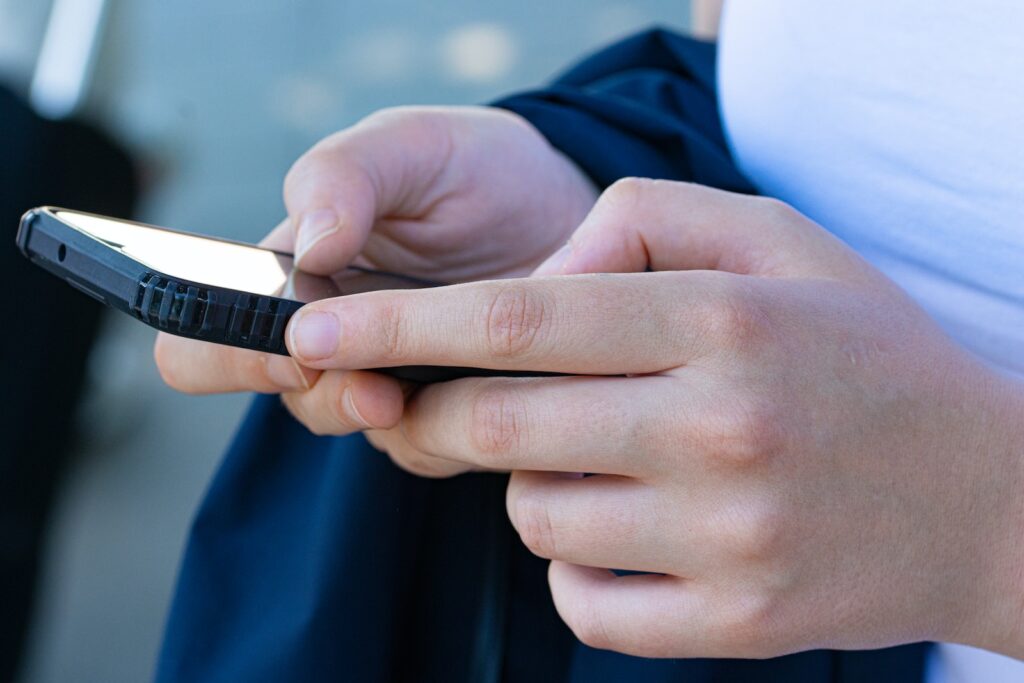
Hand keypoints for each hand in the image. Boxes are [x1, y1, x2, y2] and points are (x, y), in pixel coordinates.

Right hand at [154, 105, 597, 460]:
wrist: (561, 203)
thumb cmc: (470, 169)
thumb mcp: (408, 145)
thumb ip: (342, 177)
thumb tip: (308, 249)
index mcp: (295, 281)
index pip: (202, 346)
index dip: (227, 359)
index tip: (295, 343)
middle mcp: (338, 342)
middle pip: (291, 404)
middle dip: (329, 399)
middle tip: (379, 385)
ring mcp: (398, 382)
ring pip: (371, 437)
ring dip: (404, 417)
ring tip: (452, 378)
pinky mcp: (462, 412)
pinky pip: (441, 449)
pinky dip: (467, 426)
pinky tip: (505, 384)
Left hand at [285, 179, 1023, 657]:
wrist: (985, 494)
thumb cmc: (865, 353)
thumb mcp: (777, 238)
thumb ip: (643, 222)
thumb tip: (534, 282)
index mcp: (722, 321)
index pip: (517, 319)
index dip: (397, 323)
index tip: (314, 328)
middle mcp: (719, 429)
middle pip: (496, 426)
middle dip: (447, 410)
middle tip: (462, 399)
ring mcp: (726, 538)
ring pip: (531, 516)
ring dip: (536, 484)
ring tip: (612, 460)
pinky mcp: (731, 623)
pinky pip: (578, 599)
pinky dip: (579, 563)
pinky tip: (639, 527)